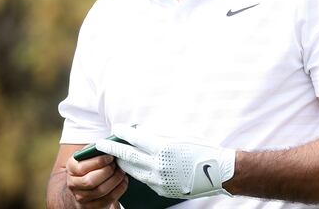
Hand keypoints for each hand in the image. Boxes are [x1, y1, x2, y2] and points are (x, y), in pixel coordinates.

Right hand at [65, 153, 127, 207]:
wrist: (84, 184)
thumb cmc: (91, 164)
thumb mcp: (90, 154)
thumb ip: (96, 150)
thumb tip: (110, 145)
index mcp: (71, 168)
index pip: (82, 167)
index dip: (99, 162)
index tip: (110, 157)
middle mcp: (73, 184)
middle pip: (91, 181)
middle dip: (108, 172)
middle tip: (116, 165)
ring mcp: (81, 197)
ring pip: (100, 191)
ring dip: (115, 180)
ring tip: (121, 172)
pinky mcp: (91, 206)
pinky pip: (107, 200)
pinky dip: (119, 189)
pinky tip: (123, 181)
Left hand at [95, 124, 235, 198]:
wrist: (217, 173)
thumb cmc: (201, 150)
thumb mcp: (180, 137)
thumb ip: (159, 136)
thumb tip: (141, 134)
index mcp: (162, 148)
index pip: (134, 139)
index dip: (122, 133)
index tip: (115, 128)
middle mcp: (157, 165)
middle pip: (128, 157)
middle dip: (112, 149)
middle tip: (101, 145)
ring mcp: (158, 180)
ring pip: (133, 171)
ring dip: (123, 162)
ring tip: (115, 156)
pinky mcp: (161, 190)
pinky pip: (145, 179)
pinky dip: (139, 171)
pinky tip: (136, 167)